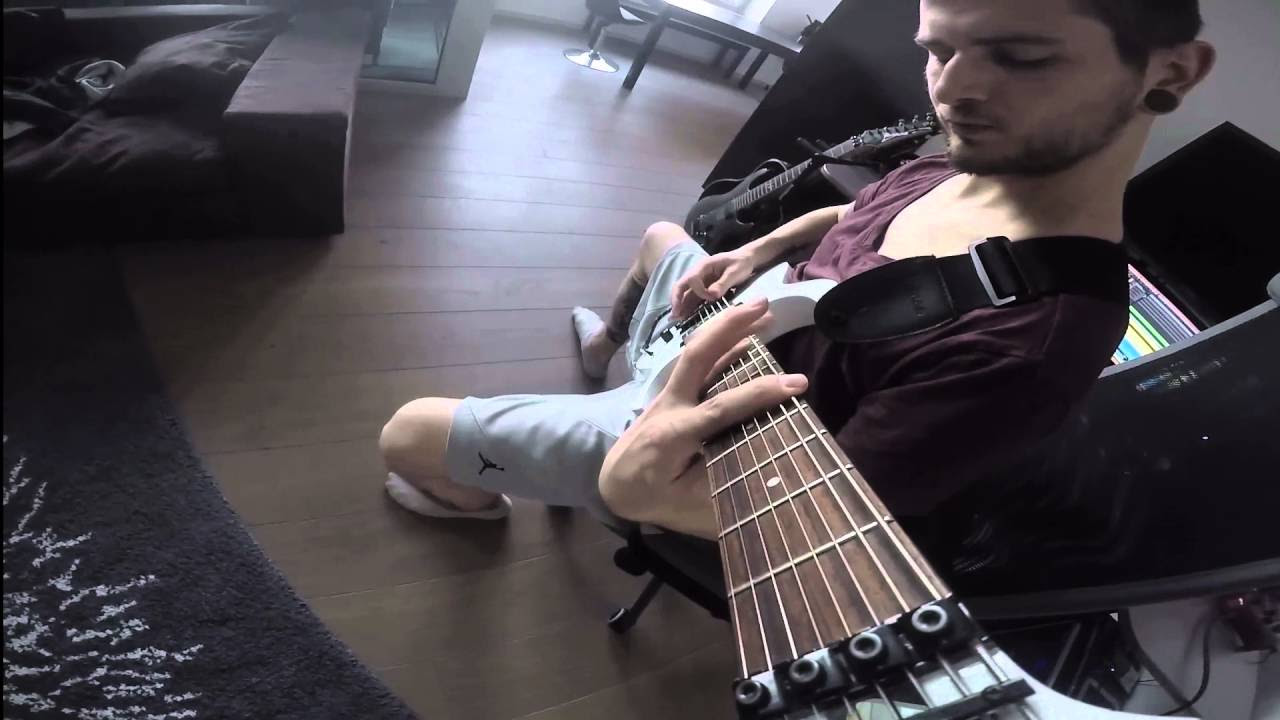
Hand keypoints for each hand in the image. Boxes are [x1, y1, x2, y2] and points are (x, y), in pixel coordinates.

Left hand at [598, 298, 807, 537]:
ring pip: (696, 352)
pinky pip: (698, 364)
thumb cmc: (656, 498)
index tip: (796, 384)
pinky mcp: (673, 394)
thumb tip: (770, 480)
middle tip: (764, 304)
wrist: (613, 484)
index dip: (757, 394)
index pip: (719, 408)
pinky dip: (722, 345)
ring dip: (727, 327)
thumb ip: (725, 490)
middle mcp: (670, 406)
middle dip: (729, 327)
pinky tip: (746, 336)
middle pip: (696, 357)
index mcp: (673, 436)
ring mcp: (669, 395)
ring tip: (761, 307)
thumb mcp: (690, 507)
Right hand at [670, 249, 755, 320]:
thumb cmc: (741, 263)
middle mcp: (697, 273)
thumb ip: (723, 283)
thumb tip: (712, 295)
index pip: (692, 279)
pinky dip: (687, 306)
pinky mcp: (703, 287)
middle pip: (681, 285)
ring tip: (676, 319)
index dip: (699, 291)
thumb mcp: (735, 272)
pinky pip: (692, 297)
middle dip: (677, 300)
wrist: (745, 259)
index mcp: (704, 266)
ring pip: (685, 293)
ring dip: (680, 305)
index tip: (712, 298)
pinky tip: (685, 316)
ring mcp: (699, 281)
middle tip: (675, 314)